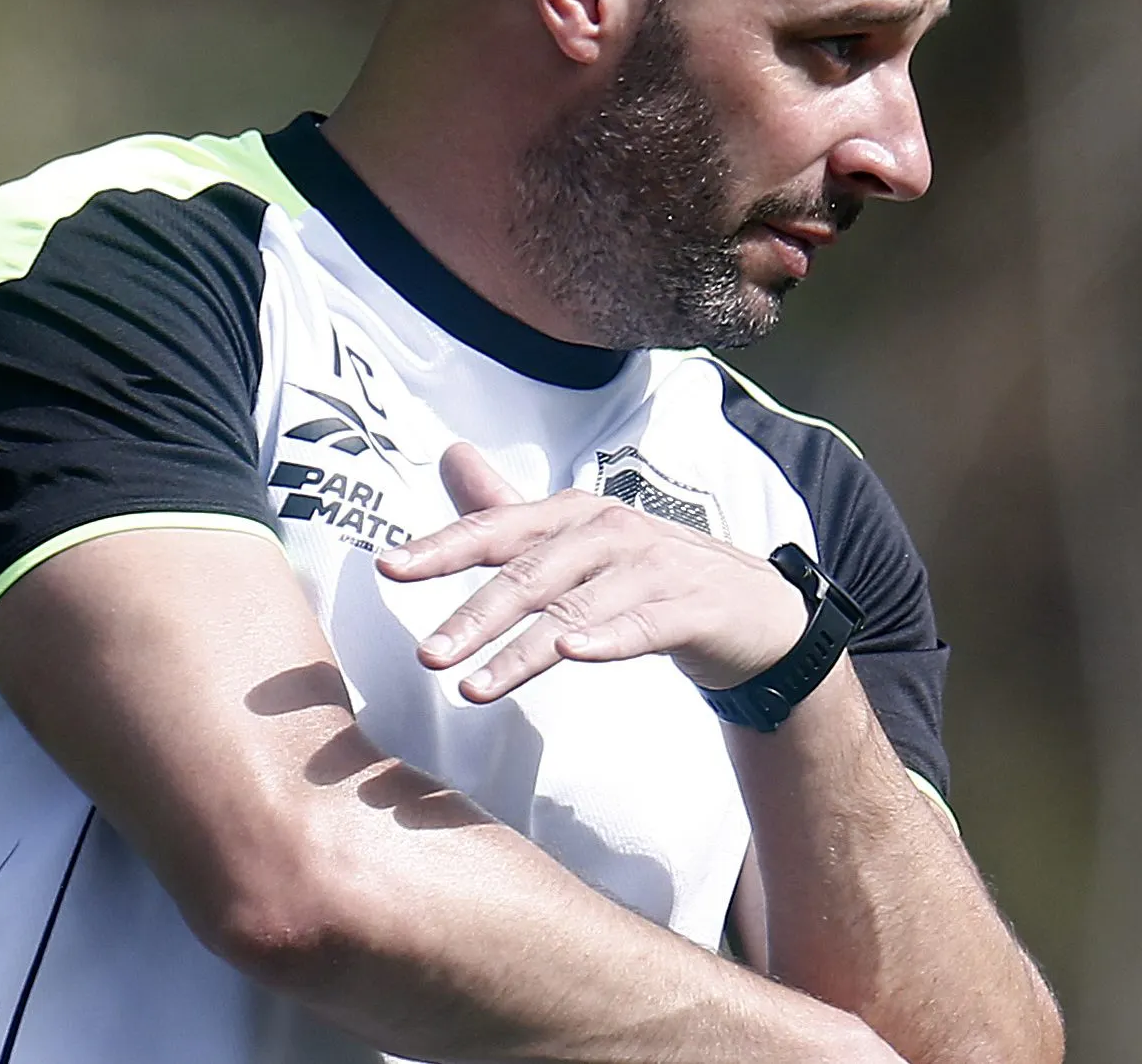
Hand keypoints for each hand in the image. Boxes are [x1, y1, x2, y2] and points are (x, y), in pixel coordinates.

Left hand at [380, 442, 808, 701]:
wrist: (751, 608)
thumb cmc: (648, 572)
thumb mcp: (576, 539)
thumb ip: (509, 512)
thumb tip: (450, 456)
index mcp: (574, 514)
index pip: (498, 528)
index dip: (442, 547)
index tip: (390, 568)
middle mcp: (609, 532)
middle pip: (530, 575)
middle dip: (473, 616)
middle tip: (427, 655)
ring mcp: (653, 568)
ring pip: (575, 610)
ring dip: (521, 650)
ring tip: (473, 686)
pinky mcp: (691, 609)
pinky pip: (641, 626)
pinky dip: (604, 639)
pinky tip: (569, 656)